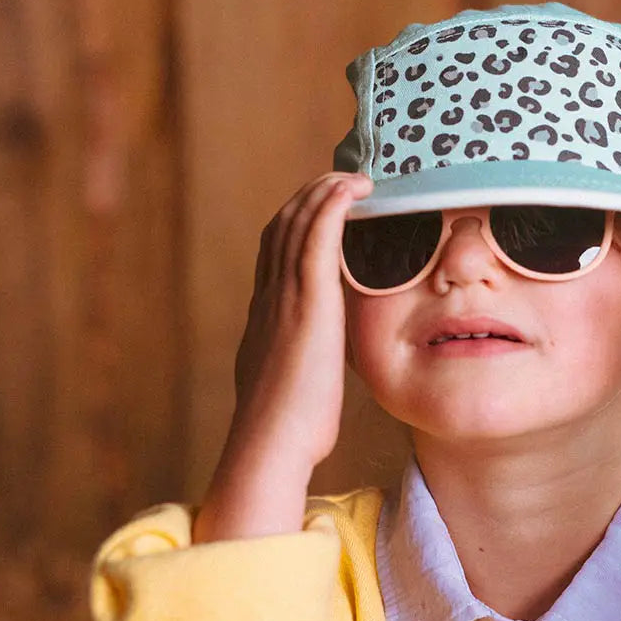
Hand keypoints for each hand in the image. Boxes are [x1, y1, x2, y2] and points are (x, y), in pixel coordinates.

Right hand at [230, 171, 373, 466]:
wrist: (272, 444)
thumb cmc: (289, 426)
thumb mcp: (291, 378)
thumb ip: (299, 353)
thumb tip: (311, 350)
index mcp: (266, 313)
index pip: (277, 248)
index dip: (300, 218)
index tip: (325, 203)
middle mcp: (269, 296)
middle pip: (284, 226)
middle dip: (312, 195)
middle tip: (344, 179)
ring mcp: (285, 297)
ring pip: (297, 224)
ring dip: (324, 191)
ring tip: (354, 176)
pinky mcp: (307, 303)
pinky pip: (316, 239)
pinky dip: (330, 206)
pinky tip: (349, 188)